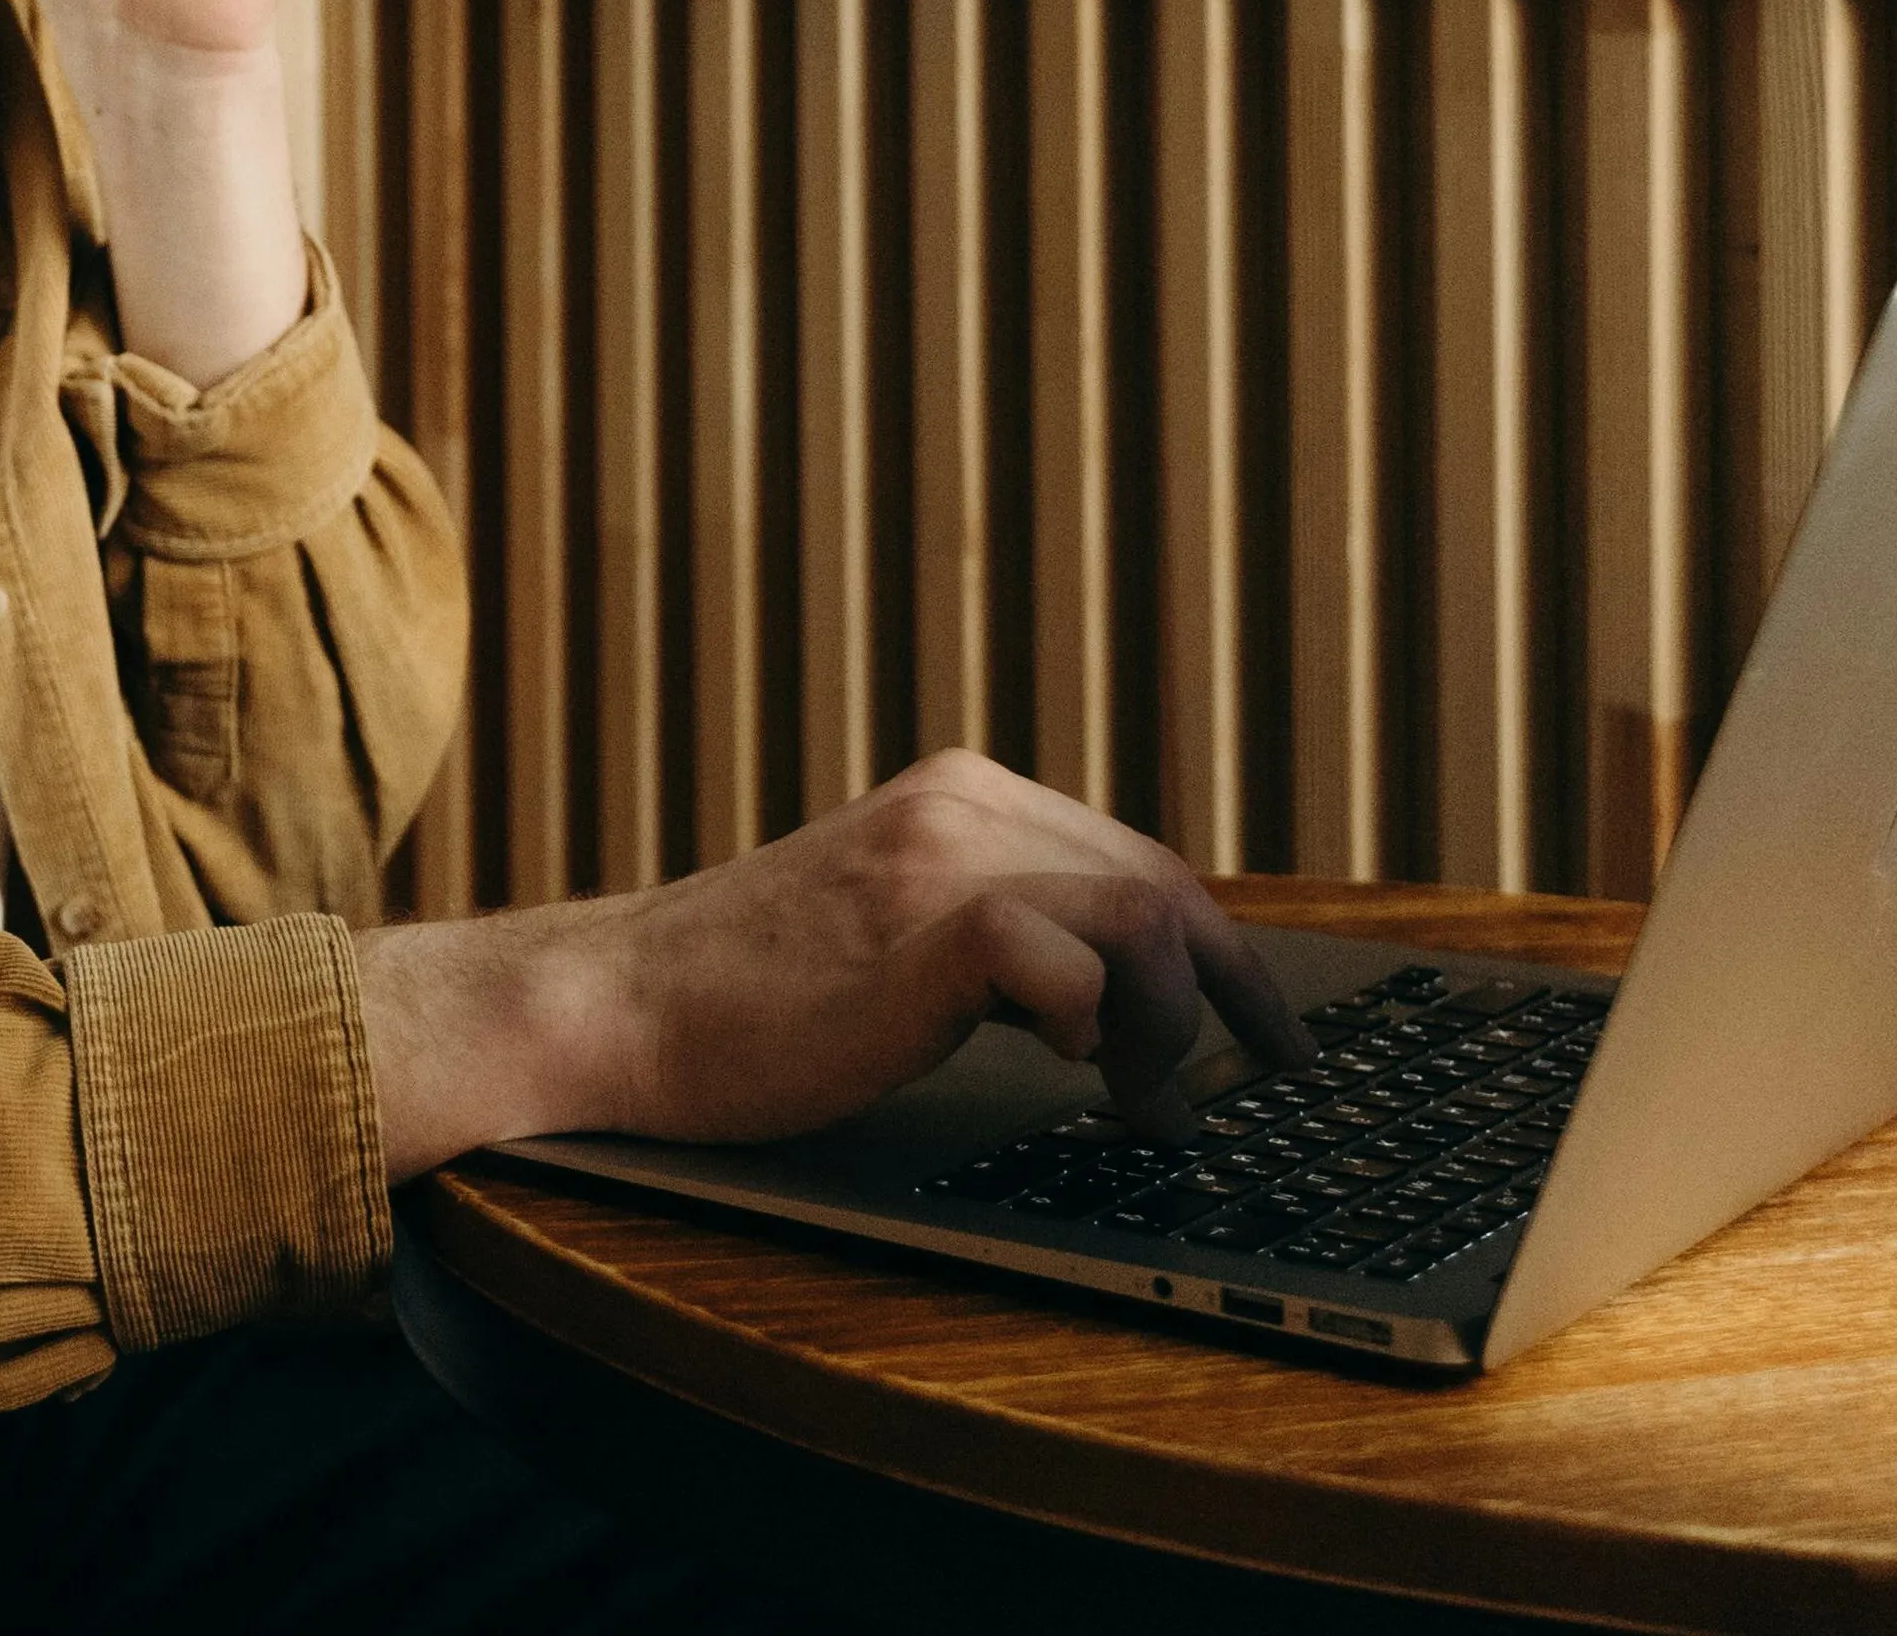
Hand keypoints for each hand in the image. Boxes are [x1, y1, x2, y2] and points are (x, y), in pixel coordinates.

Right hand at [352, 753, 1314, 1179]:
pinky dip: (1097, 1028)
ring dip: (1170, 1025)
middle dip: (1229, 1000)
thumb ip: (995, 930)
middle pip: (1164, 884)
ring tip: (1139, 1102)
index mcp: (959, 794)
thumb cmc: (749, 1001)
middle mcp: (960, 803)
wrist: (619, 1007)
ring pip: (1141, 916)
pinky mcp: (918, 927)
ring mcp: (939, 857)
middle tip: (1251, 1089)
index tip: (1276, 1037)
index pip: (1141, 863)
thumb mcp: (892, 933)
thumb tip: (1124, 1003)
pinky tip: (1067, 1072)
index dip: (1227, 957)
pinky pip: (1068, 963)